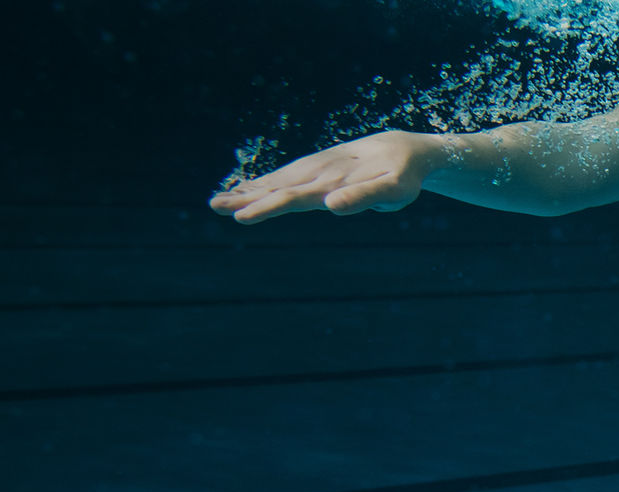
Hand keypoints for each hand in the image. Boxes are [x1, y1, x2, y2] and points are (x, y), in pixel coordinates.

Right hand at [209, 131, 437, 224]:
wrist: (404, 149)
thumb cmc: (401, 176)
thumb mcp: (393, 190)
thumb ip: (364, 196)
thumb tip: (332, 204)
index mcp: (335, 182)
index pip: (296, 196)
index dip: (269, 206)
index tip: (243, 215)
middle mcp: (320, 173)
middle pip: (279, 187)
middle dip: (247, 198)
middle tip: (215, 206)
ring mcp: (315, 169)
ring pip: (277, 181)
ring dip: (247, 191)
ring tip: (217, 201)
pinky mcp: (314, 167)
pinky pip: (283, 177)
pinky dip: (261, 184)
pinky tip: (241, 191)